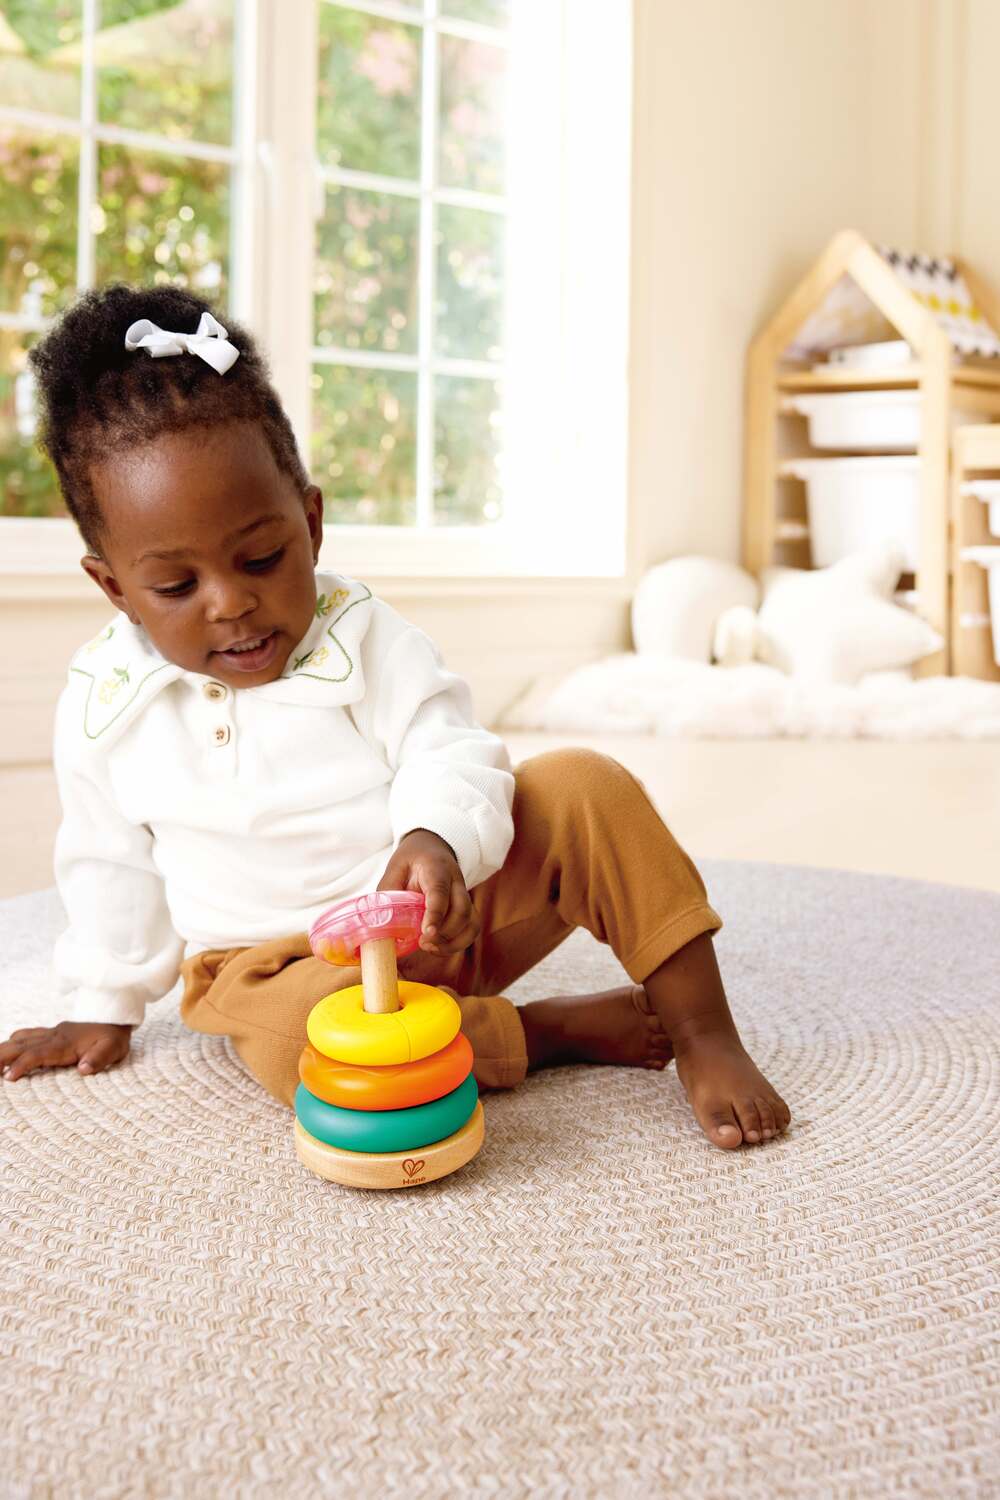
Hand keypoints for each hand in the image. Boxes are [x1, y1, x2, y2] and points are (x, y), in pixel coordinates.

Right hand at [0, 1020, 132, 1081]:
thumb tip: (84, 1069)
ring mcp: (51, 1033)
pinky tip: (6, 1050)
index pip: (38, 1054)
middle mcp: (54, 1036)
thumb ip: (99, 1059)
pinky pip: (27, 1035)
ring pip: (21, 1038)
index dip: (22, 1065)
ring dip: (3, 1049)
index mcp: (65, 1043)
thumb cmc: (114, 1037)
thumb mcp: (113, 1049)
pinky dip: (13, 1042)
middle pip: (21, 1045)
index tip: (8, 1077)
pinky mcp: (52, 1032)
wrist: (116, 1017)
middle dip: (1, 1056)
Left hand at [378, 828, 479, 956]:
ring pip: (471, 922)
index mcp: (436, 868)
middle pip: (461, 910)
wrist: (432, 849)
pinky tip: (439, 948)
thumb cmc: (412, 861)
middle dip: (445, 933)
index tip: (427, 932)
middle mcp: (456, 882)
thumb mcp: (395, 869)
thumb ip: (389, 893)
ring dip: (453, 942)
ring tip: (430, 948)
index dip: (436, 914)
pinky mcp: (467, 908)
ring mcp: (464, 895)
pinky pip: (471, 929)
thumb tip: (380, 922)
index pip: (440, 891)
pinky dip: (458, 943)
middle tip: (423, 943)